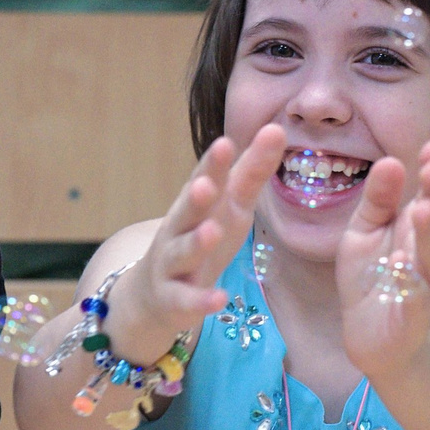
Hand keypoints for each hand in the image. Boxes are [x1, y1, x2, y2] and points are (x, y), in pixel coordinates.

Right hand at [104, 125, 284, 364]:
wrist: (154, 293)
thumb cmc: (201, 238)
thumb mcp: (230, 205)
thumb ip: (252, 172)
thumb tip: (276, 129)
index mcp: (197, 204)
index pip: (205, 179)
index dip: (213, 164)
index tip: (225, 142)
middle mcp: (179, 229)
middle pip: (186, 211)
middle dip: (195, 198)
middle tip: (206, 183)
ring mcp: (172, 265)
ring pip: (181, 252)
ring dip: (195, 242)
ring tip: (211, 232)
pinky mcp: (173, 299)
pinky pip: (185, 300)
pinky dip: (200, 300)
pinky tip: (218, 298)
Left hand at [337, 141, 429, 378]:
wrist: (375, 339)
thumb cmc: (372, 277)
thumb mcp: (366, 231)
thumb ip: (378, 200)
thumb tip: (390, 161)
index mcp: (419, 229)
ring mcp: (424, 284)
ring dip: (428, 233)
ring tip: (422, 209)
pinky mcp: (411, 315)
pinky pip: (414, 297)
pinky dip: (409, 283)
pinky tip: (402, 266)